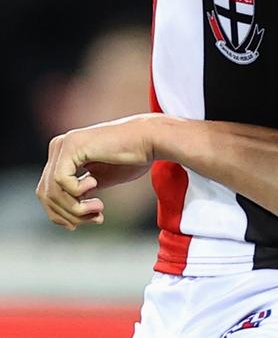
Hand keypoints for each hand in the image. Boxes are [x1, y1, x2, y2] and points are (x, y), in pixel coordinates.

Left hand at [36, 115, 154, 230]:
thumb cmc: (132, 158)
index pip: (47, 192)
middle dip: (68, 214)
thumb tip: (63, 217)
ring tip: (98, 208)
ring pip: (52, 191)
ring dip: (75, 208)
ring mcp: (64, 144)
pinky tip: (95, 186)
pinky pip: (61, 182)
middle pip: (45, 194)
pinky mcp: (72, 145)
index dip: (63, 214)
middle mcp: (59, 146)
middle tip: (96, 218)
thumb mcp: (99, 179)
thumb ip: (79, 192)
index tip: (89, 220)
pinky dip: (77, 193)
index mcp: (63, 153)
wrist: (150, 139)